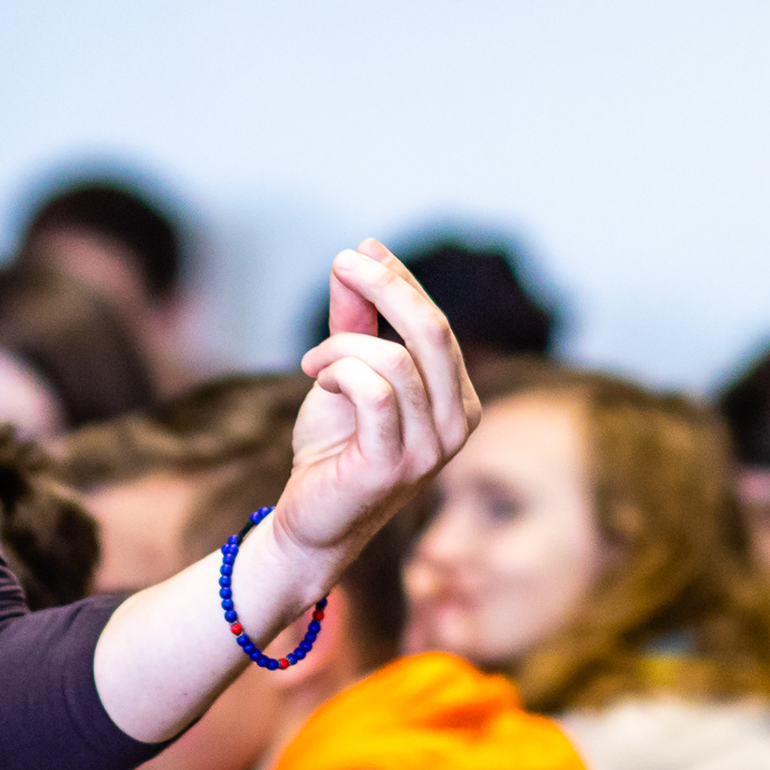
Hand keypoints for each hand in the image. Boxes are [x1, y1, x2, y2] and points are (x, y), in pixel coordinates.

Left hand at [264, 242, 478, 593]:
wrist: (311, 520)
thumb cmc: (334, 448)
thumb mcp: (345, 371)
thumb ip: (356, 320)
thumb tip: (358, 256)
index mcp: (459, 400)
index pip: (437, 324)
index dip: (400, 281)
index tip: (361, 249)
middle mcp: (457, 424)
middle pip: (432, 331)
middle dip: (385, 286)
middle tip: (342, 262)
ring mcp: (430, 450)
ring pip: (396, 360)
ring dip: (342, 347)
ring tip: (313, 362)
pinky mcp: (392, 466)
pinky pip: (374, 393)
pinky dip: (339, 371)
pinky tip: (317, 379)